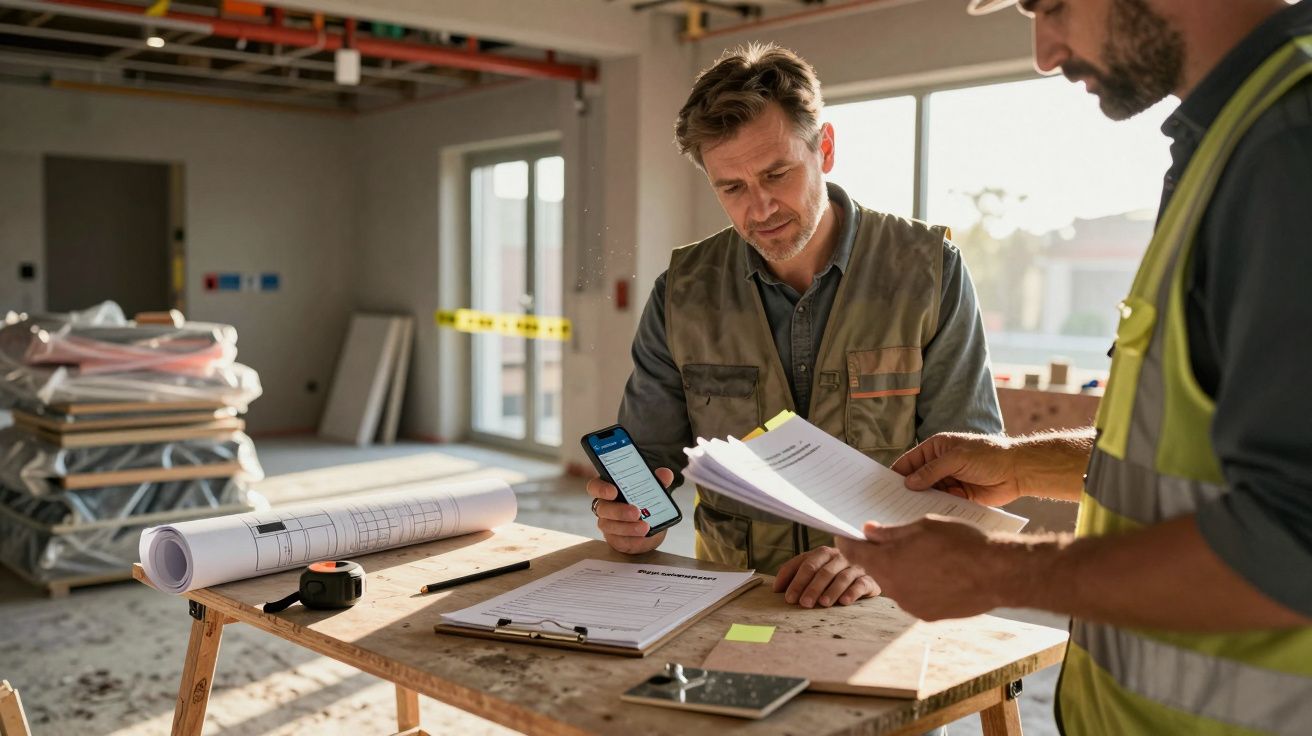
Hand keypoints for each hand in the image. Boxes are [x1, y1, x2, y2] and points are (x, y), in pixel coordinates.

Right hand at [586, 468, 672, 554]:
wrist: (651, 525)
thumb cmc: (645, 501)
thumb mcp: (652, 489)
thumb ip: (657, 481)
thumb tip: (666, 474)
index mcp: (609, 489)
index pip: (595, 487)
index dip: (601, 489)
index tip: (613, 491)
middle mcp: (604, 506)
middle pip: (603, 508)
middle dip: (619, 511)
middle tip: (636, 512)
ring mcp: (608, 524)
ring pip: (610, 527)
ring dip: (628, 527)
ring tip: (645, 527)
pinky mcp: (615, 539)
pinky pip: (620, 541)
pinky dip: (633, 539)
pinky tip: (643, 537)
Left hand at [772, 546, 879, 607]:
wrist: (862, 583)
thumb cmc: (830, 581)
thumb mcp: (812, 575)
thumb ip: (794, 576)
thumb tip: (775, 589)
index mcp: (822, 553)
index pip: (805, 563)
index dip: (795, 580)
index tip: (788, 598)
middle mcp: (838, 557)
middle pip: (822, 570)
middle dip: (811, 587)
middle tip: (803, 603)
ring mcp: (854, 567)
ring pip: (842, 577)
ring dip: (831, 590)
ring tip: (822, 604)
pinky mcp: (869, 579)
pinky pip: (860, 584)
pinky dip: (852, 592)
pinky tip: (844, 602)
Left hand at [835, 517, 1002, 620]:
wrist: (997, 573)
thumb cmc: (962, 543)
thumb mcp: (924, 527)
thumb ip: (891, 533)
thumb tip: (868, 531)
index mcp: (888, 562)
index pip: (853, 553)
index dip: (847, 543)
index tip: (844, 537)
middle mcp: (894, 588)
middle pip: (874, 569)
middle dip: (877, 555)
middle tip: (889, 541)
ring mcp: (910, 605)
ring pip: (894, 584)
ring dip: (899, 570)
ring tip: (922, 556)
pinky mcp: (927, 615)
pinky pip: (912, 597)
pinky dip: (916, 585)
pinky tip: (935, 573)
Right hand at [891, 433, 1021, 506]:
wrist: (1018, 471)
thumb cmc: (988, 456)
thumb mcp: (956, 459)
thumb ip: (931, 471)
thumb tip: (908, 483)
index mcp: (936, 448)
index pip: (909, 461)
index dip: (896, 474)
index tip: (882, 488)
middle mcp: (939, 465)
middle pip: (916, 480)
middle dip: (906, 491)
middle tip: (890, 505)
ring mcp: (949, 482)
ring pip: (928, 494)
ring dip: (920, 503)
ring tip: (905, 515)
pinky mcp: (958, 498)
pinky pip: (942, 504)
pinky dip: (935, 510)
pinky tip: (926, 519)